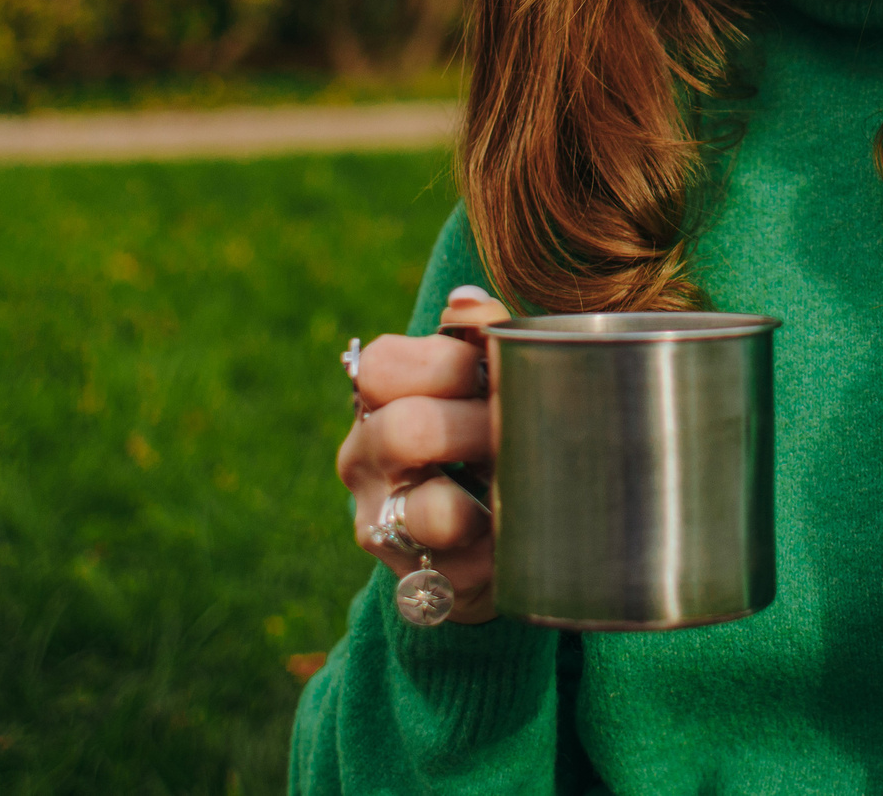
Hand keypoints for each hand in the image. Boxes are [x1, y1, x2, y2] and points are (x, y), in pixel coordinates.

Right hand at [335, 285, 510, 623]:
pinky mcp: (419, 582)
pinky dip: (502, 552)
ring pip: (431, 512)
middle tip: (516, 432)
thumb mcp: (480, 383)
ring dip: (490, 496)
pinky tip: (518, 536)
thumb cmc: (484, 435)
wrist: (485, 532)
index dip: (448, 363)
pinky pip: (465, 570)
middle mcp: (364, 460)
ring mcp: (382, 524)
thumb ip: (478, 336)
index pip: (383, 365)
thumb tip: (466, 300)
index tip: (490, 374)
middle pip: (406, 431)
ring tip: (519, 486)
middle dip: (477, 428)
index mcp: (376, 400)